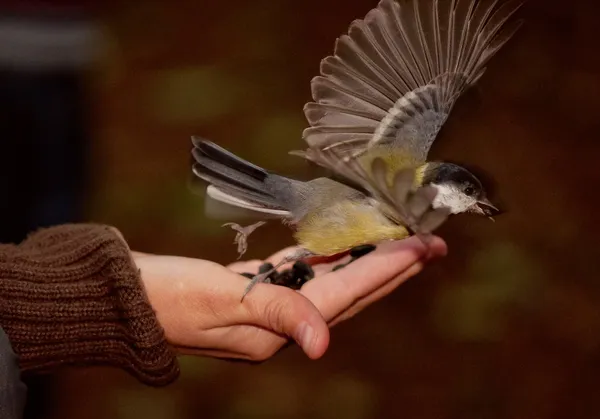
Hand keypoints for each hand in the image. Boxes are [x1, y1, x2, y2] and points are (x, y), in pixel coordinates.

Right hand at [133, 236, 445, 361]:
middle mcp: (280, 322)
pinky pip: (301, 274)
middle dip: (392, 268)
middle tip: (431, 245)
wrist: (127, 299)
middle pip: (350, 291)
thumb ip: (274, 314)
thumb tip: (322, 342)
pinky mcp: (252, 290)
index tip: (423, 246)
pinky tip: (339, 247)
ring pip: (331, 281)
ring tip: (397, 244)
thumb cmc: (166, 297)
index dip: (387, 268)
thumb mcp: (220, 301)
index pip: (346, 292)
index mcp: (278, 325)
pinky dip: (324, 259)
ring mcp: (268, 307)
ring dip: (365, 262)